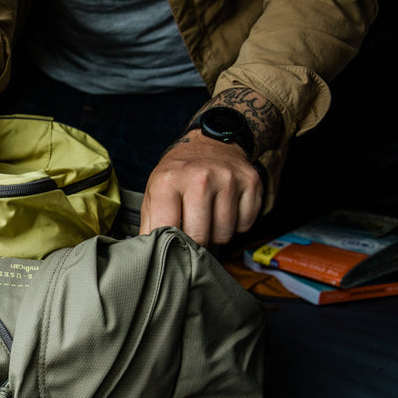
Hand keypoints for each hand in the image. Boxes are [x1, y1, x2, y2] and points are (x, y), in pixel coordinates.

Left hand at [140, 134, 262, 245]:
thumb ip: (149, 224)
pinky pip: (245, 224)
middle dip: (195, 240)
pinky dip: (236, 224)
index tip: (172, 243)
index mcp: (169, 180)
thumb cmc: (179, 174)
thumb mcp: (154, 191)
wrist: (211, 143)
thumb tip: (146, 254)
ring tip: (208, 215)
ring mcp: (228, 178)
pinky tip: (226, 208)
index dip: (170, 244)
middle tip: (192, 227)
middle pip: (200, 236)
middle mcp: (200, 177)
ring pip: (224, 234)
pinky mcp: (251, 182)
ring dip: (216, 233)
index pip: (168, 230)